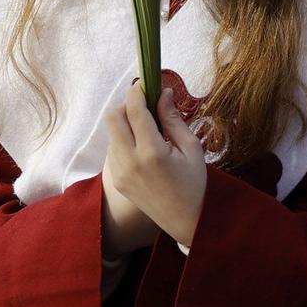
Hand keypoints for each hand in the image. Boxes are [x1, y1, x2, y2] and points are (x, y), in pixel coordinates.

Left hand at [101, 81, 208, 247]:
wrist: (185, 221)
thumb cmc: (195, 184)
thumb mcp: (191, 149)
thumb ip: (174, 119)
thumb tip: (164, 92)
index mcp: (152, 152)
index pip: (134, 110)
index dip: (138, 91)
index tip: (145, 84)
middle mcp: (130, 161)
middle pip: (112, 117)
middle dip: (127, 105)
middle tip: (145, 106)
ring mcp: (119, 172)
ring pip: (111, 132)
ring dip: (125, 122)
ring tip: (147, 129)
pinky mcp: (116, 180)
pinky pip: (113, 148)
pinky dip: (124, 139)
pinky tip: (143, 147)